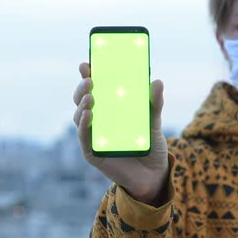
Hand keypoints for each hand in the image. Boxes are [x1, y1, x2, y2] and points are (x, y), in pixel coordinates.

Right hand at [73, 62, 169, 204]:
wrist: (154, 176)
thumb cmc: (151, 147)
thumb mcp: (154, 123)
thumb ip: (155, 104)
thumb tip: (157, 81)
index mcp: (110, 110)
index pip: (95, 89)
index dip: (88, 75)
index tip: (87, 62)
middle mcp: (98, 121)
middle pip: (82, 100)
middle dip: (83, 87)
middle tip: (90, 78)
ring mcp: (93, 137)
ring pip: (79, 116)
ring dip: (82, 104)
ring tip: (90, 95)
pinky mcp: (93, 153)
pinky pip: (84, 137)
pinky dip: (84, 125)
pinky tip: (89, 114)